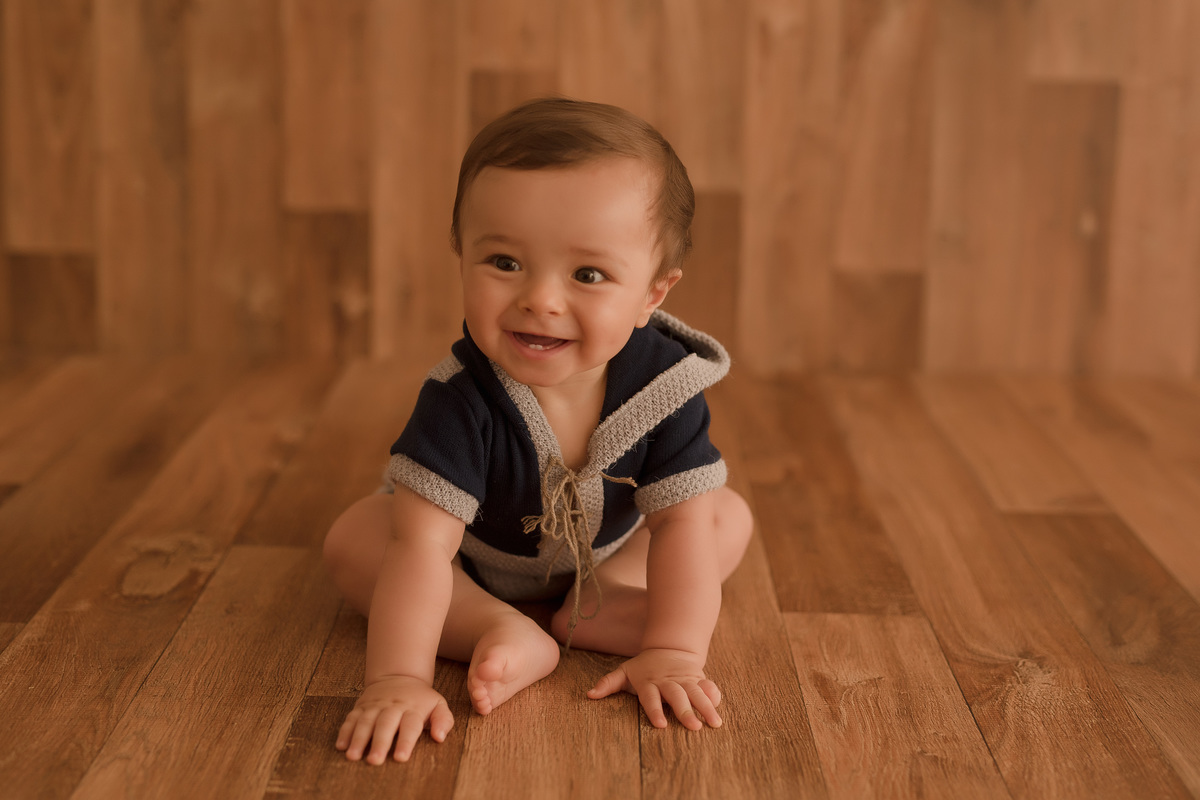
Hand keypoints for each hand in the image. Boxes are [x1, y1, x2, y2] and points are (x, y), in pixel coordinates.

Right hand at [336, 675, 453, 763]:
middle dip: (379, 743)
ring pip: (365, 721)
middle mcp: (393, 706)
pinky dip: (345, 731)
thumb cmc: (420, 699)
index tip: (400, 757)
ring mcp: (375, 705)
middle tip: (375, 761)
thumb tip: (440, 737)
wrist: (399, 675)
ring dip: (358, 739)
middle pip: (385, 724)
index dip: (405, 741)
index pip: (410, 726)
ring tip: (353, 756)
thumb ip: (443, 720)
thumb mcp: (438, 705)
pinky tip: (341, 745)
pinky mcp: (361, 706)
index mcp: (413, 708)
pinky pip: (351, 718)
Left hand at [587, 648, 721, 730]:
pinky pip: (708, 686)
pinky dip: (714, 695)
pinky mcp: (698, 678)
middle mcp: (669, 682)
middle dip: (686, 711)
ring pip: (696, 693)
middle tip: (694, 727)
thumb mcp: (624, 672)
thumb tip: (589, 694)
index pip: (651, 698)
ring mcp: (685, 680)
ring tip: (714, 723)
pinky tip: (718, 707)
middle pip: (677, 696)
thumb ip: (608, 684)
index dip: (655, 710)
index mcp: (650, 683)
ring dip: (705, 707)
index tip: (661, 725)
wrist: (670, 647)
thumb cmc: (644, 667)